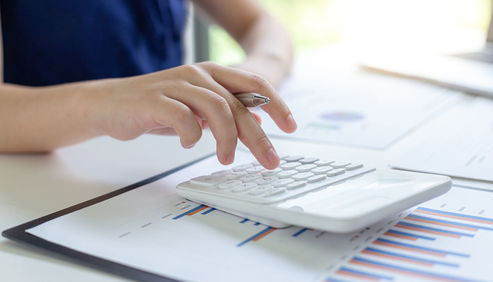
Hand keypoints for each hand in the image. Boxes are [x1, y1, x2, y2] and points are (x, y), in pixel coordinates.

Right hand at [88, 62, 296, 168]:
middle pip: (240, 103)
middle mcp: (197, 74)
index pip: (254, 83)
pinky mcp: (155, 100)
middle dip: (258, 136)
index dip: (277, 103)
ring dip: (227, 139)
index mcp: (211, 73)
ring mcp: (176, 85)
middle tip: (269, 160)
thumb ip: (225, 111)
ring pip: (217, 109)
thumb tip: (257, 122)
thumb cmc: (156, 107)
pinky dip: (192, 134)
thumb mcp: (196, 108)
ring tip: (225, 159)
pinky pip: (184, 118)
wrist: (110, 104)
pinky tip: (188, 144)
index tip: (291, 125)